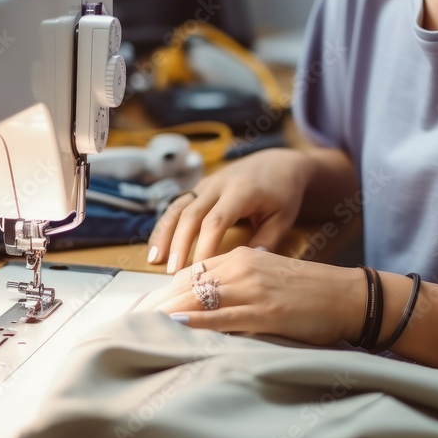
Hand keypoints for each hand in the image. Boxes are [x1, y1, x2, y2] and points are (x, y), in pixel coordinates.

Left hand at [138, 247, 366, 345]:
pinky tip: (177, 327)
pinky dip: (197, 322)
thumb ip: (241, 281)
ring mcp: (253, 289)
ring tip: (144, 324)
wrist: (348, 296)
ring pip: (200, 298)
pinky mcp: (264, 311)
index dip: (166, 288)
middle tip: (134, 317)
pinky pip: (223, 316)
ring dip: (169, 312)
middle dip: (159, 301)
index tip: (145, 303)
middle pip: (189, 283)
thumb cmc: (310, 291)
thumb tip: (214, 295)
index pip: (193, 270)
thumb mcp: (270, 275)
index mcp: (243, 257)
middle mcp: (243, 267)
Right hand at [147, 149, 312, 272]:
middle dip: (179, 244)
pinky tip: (157, 247)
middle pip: (191, 214)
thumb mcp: (282, 218)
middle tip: (173, 273)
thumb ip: (265, 241)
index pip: (216, 221)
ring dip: (164, 234)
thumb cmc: (283, 194)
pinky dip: (164, 226)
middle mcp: (219, 184)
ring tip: (154, 260)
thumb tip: (243, 269)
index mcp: (242, 191)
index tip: (200, 273)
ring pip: (177, 208)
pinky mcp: (199, 188)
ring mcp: (206, 184)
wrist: (278, 164)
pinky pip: (176, 206)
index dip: (205, 247)